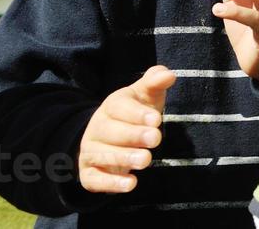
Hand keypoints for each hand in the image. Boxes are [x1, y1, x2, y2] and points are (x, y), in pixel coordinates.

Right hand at [78, 65, 173, 192]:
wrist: (108, 138)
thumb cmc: (135, 113)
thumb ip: (155, 82)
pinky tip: (131, 184)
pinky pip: (95, 179)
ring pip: (102, 155)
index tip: (156, 119)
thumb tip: (168, 74)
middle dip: (133, 135)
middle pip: (110, 131)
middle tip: (155, 139)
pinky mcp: (89, 174)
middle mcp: (96, 128)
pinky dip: (111, 183)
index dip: (136, 113)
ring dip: (123, 158)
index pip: (118, 107)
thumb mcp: (146, 95)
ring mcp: (90, 152)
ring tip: (146, 160)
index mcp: (111, 107)